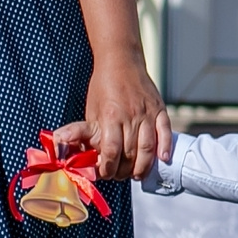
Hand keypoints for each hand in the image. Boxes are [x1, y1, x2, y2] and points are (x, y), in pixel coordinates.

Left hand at [83, 52, 169, 180]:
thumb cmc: (103, 86)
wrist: (122, 61)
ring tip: (136, 175)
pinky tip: (162, 160)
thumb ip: (83, 133)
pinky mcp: (160, 110)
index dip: (108, 167)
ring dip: (143, 166)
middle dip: (123, 171)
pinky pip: (165, 132)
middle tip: (118, 176)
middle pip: (130, 153)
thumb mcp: (90, 110)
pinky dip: (165, 148)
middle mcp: (132, 116)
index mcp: (111, 117)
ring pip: (149, 148)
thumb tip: (71, 152)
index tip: (104, 173)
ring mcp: (148, 113)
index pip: (111, 151)